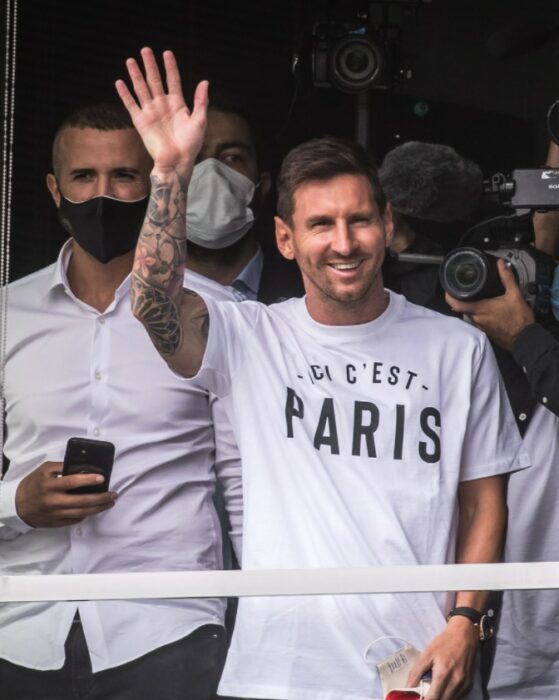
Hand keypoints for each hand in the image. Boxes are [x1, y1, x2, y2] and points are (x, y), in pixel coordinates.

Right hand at [15, 461, 116, 527]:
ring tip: (110, 503)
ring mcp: (56, 514)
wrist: (16, 505)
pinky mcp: (56, 523)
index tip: (103, 478)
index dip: (89, 480)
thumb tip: (81, 467)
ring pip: (82, 513)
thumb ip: (62, 467)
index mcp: (51, 486)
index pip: (73, 482)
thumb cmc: (32, 484)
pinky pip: (75, 520)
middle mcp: (54, 501)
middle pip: (82, 501)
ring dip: (98, 508)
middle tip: (113, 494)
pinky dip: (86, 515)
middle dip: (101, 498)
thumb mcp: (44, 470)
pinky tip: (94, 510)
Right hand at [115, 47, 207, 172]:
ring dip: (136, 75)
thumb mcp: (200, 121)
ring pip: (142, 89)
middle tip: (145, 50)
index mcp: (178, 105)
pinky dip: (125, 94)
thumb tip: (204, 82)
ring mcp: (151, 113)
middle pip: (155, 81)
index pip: (173, 81)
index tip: (167, 53)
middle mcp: (163, 106)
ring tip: (130, 60)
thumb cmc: (191, 145)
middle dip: (150, 66)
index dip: (170, 67)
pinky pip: (131, 105)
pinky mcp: (141, 122)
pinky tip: (119, 82)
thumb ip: (201, 101)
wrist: (178, 162)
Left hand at [407, 616, 478, 699]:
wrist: (464, 635)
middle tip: (424, 695)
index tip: (417, 699)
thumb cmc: (443, 643)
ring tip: (432, 691)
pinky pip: (458, 697)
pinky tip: (443, 689)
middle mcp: (456, 683)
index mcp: (443, 675)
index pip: (432, 699)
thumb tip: (407, 687)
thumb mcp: (427, 654)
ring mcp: (464, 686)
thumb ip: (416, 672)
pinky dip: (449, 697)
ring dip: (440, 699)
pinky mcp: (470, 685)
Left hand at [445, 258, 534, 349]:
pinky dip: (479, 314)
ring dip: (472, 307)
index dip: (449, 296)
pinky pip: (477, 321)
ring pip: (470, 314)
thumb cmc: (520, 319)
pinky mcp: (485, 332)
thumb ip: (506, 278)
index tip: (448, 289)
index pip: (457, 304)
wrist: (526, 339)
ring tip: (477, 297)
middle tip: (466, 289)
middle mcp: (477, 319)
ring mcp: (480, 327)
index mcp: (481, 309)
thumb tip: (500, 264)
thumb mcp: (515, 295)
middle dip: (463, 299)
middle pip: (462, 308)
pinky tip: (487, 309)